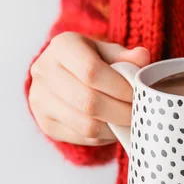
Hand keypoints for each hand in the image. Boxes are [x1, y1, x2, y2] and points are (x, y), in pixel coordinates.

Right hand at [29, 32, 150, 144]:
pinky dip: (103, 136)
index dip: (120, 88)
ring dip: (114, 128)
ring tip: (129, 122)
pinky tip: (113, 128)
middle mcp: (44, 71)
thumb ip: (126, 56)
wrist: (60, 75)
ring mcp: (40, 99)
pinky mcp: (45, 123)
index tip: (138, 95)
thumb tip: (142, 58)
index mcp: (63, 46)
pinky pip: (81, 137)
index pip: (92, 71)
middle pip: (89, 102)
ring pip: (86, 125)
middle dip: (121, 112)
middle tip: (139, 113)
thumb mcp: (107, 51)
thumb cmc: (89, 60)